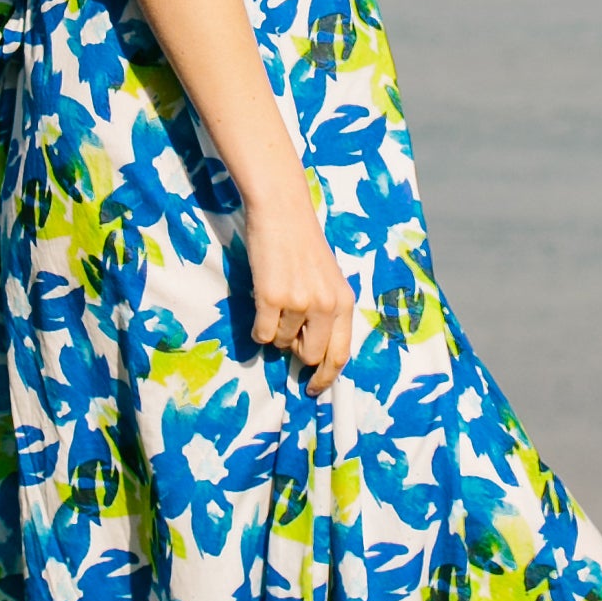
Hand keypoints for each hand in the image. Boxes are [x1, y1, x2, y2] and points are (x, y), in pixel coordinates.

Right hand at [244, 185, 356, 397]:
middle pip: (310, 356)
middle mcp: (326, 305)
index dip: (327, 377)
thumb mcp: (328, 279)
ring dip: (274, 331)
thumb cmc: (302, 244)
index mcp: (343, 301)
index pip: (340, 354)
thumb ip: (326, 312)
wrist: (282, 211)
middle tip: (286, 326)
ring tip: (276, 301)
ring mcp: (299, 303)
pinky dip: (258, 326)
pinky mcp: (271, 298)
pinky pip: (261, 334)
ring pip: (281, 344)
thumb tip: (311, 353)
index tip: (313, 388)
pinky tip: (262, 301)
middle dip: (295, 349)